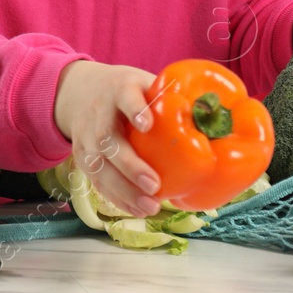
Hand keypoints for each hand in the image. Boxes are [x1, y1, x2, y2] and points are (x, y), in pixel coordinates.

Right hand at [52, 59, 162, 216]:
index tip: (147, 125)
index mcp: (119, 89)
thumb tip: (212, 118)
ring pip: (99, 165)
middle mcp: (99, 113)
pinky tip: (137, 210)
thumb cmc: (124, 90)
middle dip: (130, 165)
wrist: (79, 92)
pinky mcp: (81, 157)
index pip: (124, 96)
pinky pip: (97, 180)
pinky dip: (117, 197)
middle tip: (154, 185)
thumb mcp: (144, 83)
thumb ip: (170, 98)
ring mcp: (86, 136)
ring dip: (123, 189)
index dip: (134, 110)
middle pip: (107, 139)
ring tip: (149, 206)